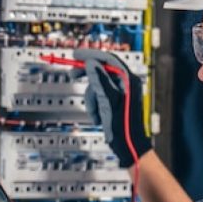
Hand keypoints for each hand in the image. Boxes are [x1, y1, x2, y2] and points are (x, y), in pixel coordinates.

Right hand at [76, 49, 152, 167]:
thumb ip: (99, 80)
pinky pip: (99, 97)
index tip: (76, 55)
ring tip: (96, 112)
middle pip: (102, 70)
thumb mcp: (108, 101)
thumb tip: (92, 64)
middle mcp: (126, 84)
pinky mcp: (116, 102)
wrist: (129, 146)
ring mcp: (121, 93)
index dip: (91, 55)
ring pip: (97, 86)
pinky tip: (99, 116)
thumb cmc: (124, 127)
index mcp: (128, 80)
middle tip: (73, 74)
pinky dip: (95, 106)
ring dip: (92, 99)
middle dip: (87, 76)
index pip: (108, 59)